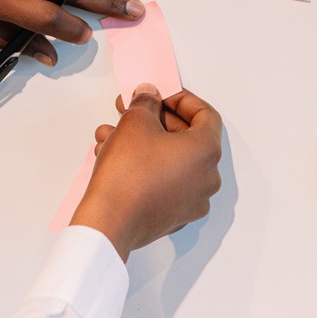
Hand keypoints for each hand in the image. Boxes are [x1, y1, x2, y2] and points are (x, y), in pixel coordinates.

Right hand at [71, 85, 222, 261]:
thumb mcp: (135, 121)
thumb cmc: (128, 175)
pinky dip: (143, 166)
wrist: (109, 222)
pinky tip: (115, 158)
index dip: (182, 99)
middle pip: (186, 137)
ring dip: (142, 143)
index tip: (162, 94)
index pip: (205, 114)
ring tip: (111, 135)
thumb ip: (146, 102)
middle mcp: (206, 178)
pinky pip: (162, 182)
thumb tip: (149, 97)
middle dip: (155, 120)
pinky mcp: (172, 215)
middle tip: (132, 109)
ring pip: (168, 160)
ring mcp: (191, 200)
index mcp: (207, 152)